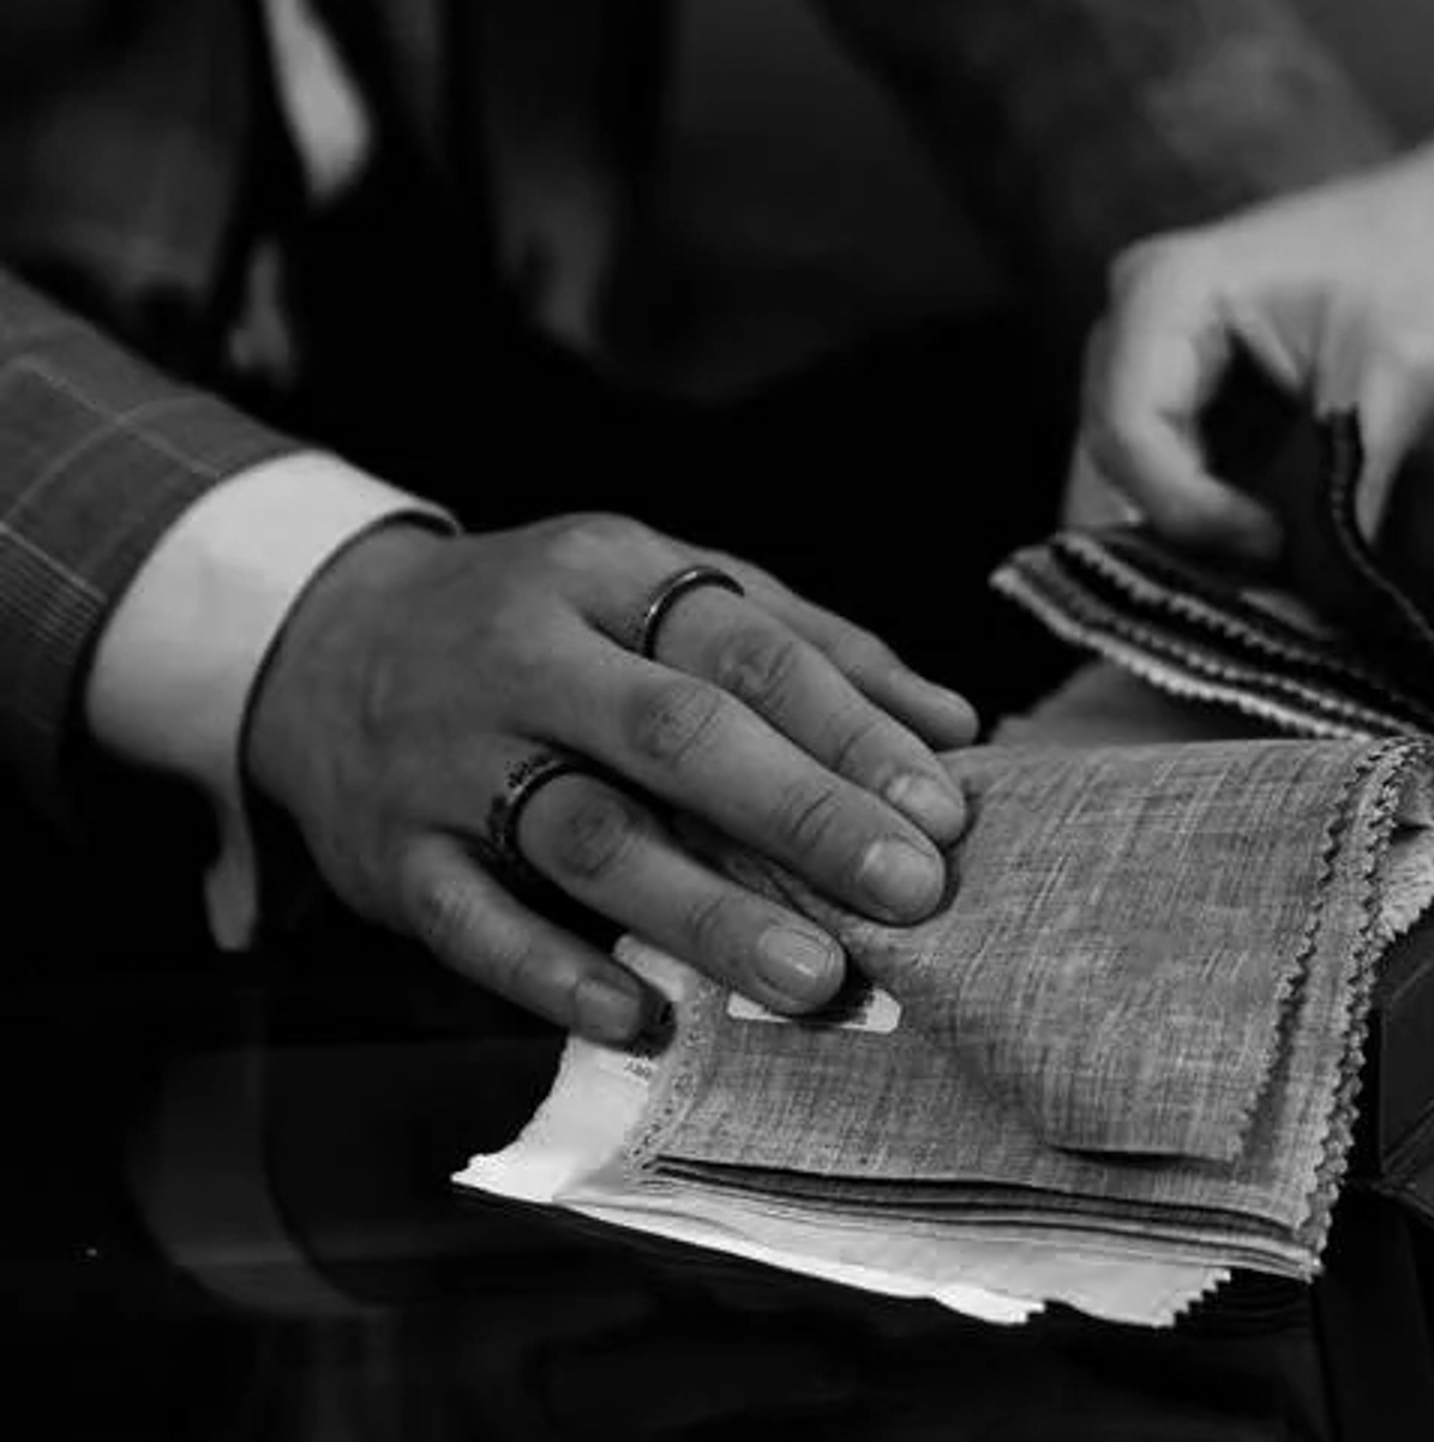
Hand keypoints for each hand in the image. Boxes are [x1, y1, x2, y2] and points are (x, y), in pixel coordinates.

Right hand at [245, 516, 981, 1043]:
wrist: (321, 639)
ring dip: (705, 911)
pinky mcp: (388, 854)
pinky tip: (644, 1016)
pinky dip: (557, 973)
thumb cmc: (550, 625)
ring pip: (586, 837)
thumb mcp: (663, 592)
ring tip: (811, 974)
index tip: (943, 811)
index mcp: (606, 574)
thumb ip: (811, 651)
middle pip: (676, 737)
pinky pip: (473, 923)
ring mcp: (446, 758)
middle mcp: (524, 657)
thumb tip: (955, 726)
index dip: (851, 731)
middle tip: (908, 894)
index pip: (747, 651)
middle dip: (802, 817)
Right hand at [1083, 116, 1433, 557]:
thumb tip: (1322, 590)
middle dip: (1189, 534)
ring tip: (1280, 576)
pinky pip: (1170, 478)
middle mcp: (1133, 321)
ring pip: (1135, 481)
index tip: (1277, 548)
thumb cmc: (1430, 274)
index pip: (1130, 431)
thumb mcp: (1400, 371)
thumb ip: (1349, 479)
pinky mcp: (1183, 395)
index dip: (1190, 510)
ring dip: (1199, 537)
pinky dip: (1217, 522)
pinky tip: (1278, 550)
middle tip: (1276, 586)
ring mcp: (1150, 358)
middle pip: (1117, 463)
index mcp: (1165, 290)